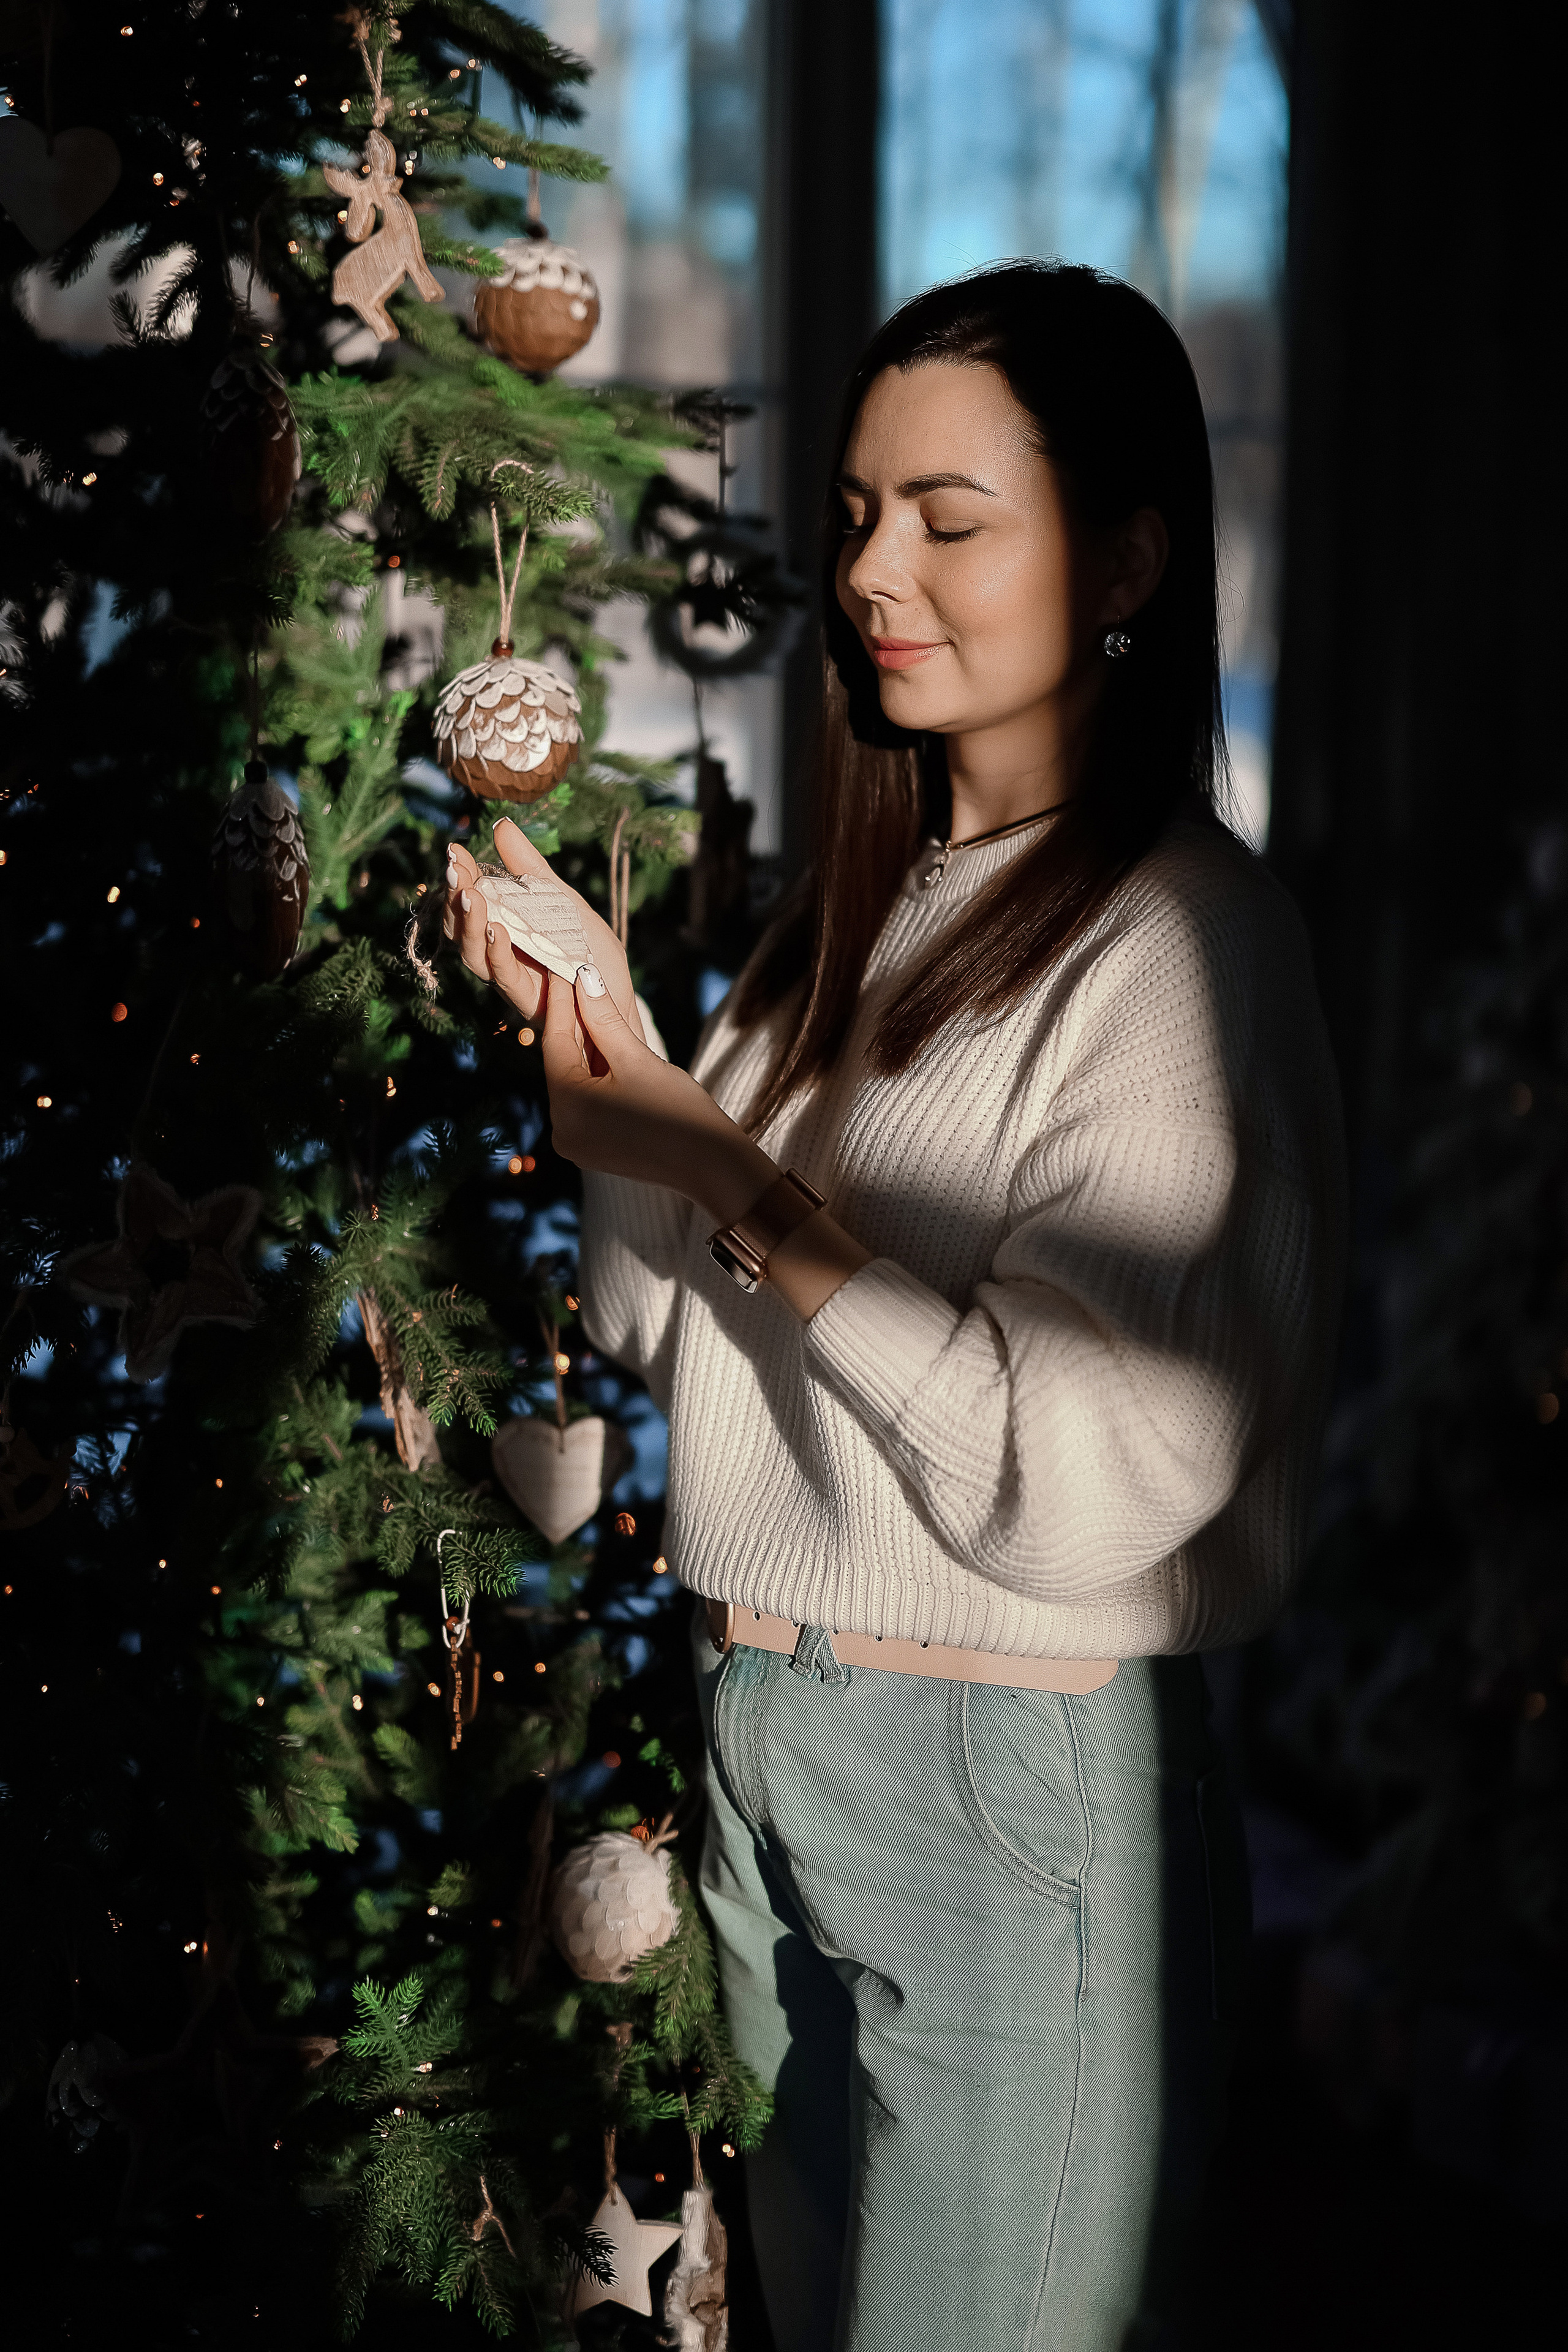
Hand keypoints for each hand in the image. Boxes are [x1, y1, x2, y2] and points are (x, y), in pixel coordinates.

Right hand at [443, 818, 644, 1041]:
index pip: (472, 901)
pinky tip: (496, 930)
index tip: (455, 850)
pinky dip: (499, 954)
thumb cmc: (591, 952)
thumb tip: (501, 825)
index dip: (460, 877)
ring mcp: (512, 978)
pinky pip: (506, 979)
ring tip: (471, 896)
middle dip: (456, 897)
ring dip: (469, 924)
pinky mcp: (530, 1001)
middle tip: (456, 869)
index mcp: (505, 927)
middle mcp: (499, 954)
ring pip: (475, 955)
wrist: (619, 999)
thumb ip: (531, 869)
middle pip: (463, 928)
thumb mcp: (565, 901)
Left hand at [546, 960, 874, 1320]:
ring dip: (584, 1047)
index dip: (561, 1001)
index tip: (562, 967)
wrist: (712, 1165)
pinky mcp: (590, 1148)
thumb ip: (604, 1017)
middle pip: (561, 1062)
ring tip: (590, 1005)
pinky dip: (593, 1074)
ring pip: (573, 1081)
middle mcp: (561, 1131)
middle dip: (572, 1022)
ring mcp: (574, 1144)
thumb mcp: (638, 1058)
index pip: (556, 1041)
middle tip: (574, 979)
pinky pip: (584, 1101)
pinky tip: (604, 1046)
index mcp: (568, 1108)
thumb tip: (583, 978)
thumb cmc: (680, 1112)